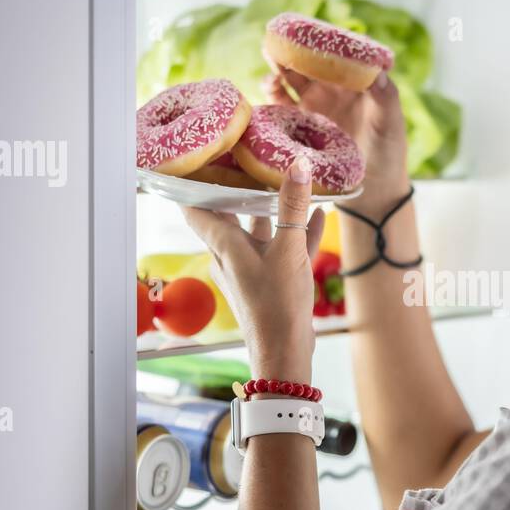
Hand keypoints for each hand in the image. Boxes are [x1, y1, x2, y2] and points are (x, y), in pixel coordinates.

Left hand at [181, 161, 325, 383]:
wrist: (284, 353)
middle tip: (249, 159)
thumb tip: (297, 165)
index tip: (200, 156)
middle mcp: (231, 255)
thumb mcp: (288, 250)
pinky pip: (281, 247)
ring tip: (289, 183)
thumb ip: (292, 206)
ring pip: (258, 229)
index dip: (193, 181)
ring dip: (273, 208)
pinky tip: (316, 214)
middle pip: (228, 213)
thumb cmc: (277, 305)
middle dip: (239, 187)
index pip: (196, 207)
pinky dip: (295, 230)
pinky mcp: (270, 280)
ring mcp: (250, 268)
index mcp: (223, 245)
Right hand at [262, 52, 409, 218]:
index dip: (323, 40)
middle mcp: (334, 90)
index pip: (338, 54)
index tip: (309, 31)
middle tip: (278, 41)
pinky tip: (267, 90)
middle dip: (293, 50)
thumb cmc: (389, 155)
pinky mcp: (302, 126)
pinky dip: (273, 96)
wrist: (374, 192)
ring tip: (271, 67)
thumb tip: (379, 72)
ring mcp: (316, 106)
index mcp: (357, 83)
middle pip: (310, 63)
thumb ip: (386, 98)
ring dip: (280, 70)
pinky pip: (283, 106)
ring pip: (293, 81)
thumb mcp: (391, 125)